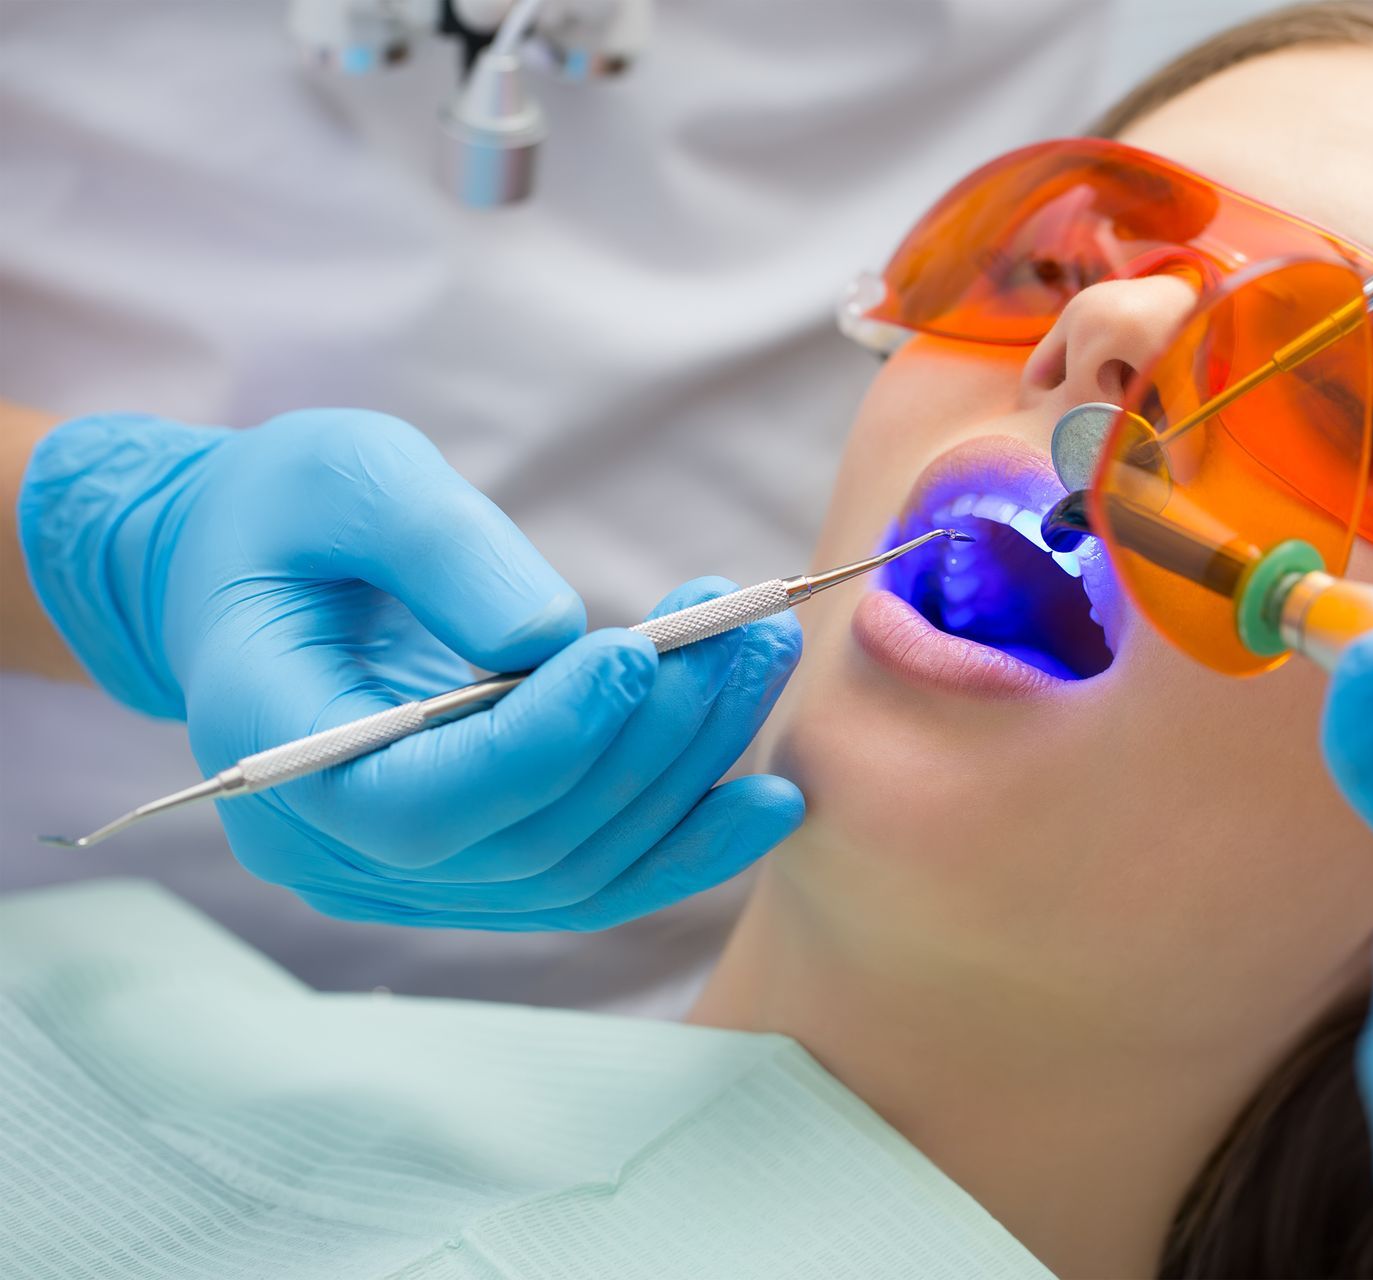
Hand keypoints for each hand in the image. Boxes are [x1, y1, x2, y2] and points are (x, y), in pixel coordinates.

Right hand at [18, 410, 802, 928]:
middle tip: (744, 631)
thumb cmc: (287, 512)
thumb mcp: (347, 477)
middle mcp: (332, 845)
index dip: (542, 743)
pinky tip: (769, 798)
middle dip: (650, 736)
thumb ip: (438, 547)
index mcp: (271, 745)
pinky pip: (587, 883)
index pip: (418, 801)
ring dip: (687, 771)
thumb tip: (552, 637)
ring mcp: (401, 875)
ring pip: (572, 867)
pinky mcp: (466, 871)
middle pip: (522, 838)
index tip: (640, 651)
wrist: (250, 575)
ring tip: (761, 658)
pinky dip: (684, 845)